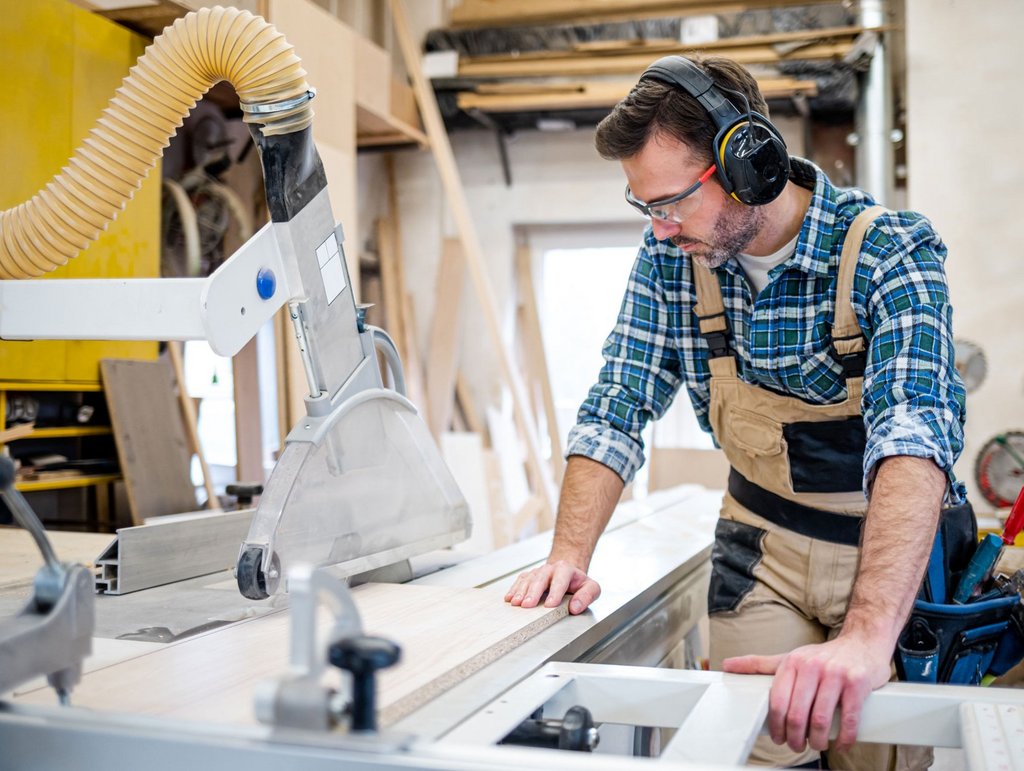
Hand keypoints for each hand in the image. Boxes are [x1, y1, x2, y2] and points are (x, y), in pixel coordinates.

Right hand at [504, 559, 600, 614]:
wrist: (567, 571)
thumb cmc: (578, 582)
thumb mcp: (591, 588)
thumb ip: (586, 597)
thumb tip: (575, 608)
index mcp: (566, 569)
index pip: (560, 581)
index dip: (555, 593)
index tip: (550, 605)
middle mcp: (550, 569)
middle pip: (540, 579)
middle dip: (533, 592)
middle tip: (527, 605)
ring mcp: (538, 571)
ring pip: (528, 579)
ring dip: (521, 591)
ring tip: (516, 603)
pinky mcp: (529, 576)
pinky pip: (520, 580)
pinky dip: (514, 589)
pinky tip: (509, 598)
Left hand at [722, 635, 890, 753]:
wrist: (863, 643)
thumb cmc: (823, 657)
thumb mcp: (790, 657)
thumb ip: (760, 664)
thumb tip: (728, 665)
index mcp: (793, 663)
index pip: (777, 700)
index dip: (776, 725)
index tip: (778, 737)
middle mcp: (812, 666)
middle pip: (797, 713)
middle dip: (795, 737)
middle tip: (797, 746)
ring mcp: (836, 674)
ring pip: (821, 719)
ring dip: (818, 741)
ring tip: (817, 745)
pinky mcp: (857, 683)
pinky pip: (848, 719)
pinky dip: (844, 738)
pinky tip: (840, 743)